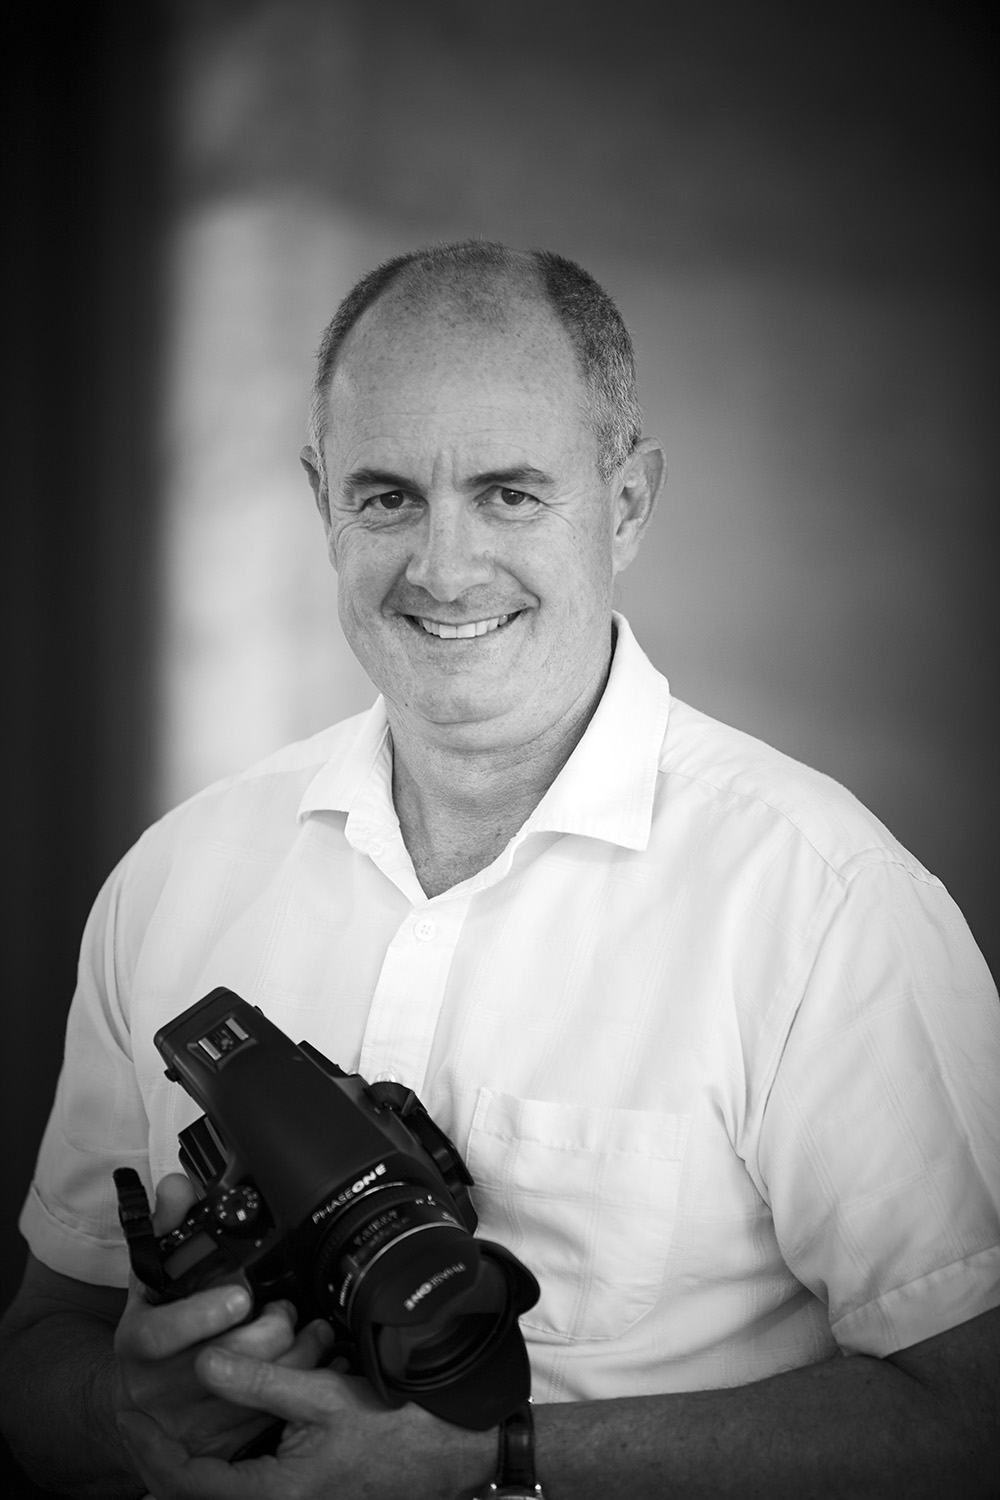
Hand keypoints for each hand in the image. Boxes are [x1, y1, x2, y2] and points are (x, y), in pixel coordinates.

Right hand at [114, 1174, 333, 1468]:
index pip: (161, 1335)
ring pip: (258, 1391)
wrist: (139, 1400)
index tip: (241, 1296)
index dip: (202, 1316)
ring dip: (296, 1354)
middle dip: (269, 1328)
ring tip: (312, 1329)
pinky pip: (272, 1414)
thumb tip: (178, 1184)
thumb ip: (166, 1227)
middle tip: (286, 1307)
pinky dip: (301, 1383)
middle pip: (226, 1360)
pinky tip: (316, 1359)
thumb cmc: (155, 1325)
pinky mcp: (222, 1442)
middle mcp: (158, 1386)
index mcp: (138, 1341)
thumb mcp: (151, 1277)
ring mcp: (190, 1419)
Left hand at [118, 1354, 493, 1499]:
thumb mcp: (325, 1396)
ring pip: (222, 1489)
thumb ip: (260, 1382)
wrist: (456, 1452)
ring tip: (169, 1422)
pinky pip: (248, 1484)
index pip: (185, 1483)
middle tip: (140, 1418)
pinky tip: (222, 1433)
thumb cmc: (401, 1427)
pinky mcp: (305, 1494)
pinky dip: (225, 1461)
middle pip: (197, 1491)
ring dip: (192, 1462)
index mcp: (274, 1495)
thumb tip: (204, 1363)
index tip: (129, 1416)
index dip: (149, 1450)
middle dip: (163, 1457)